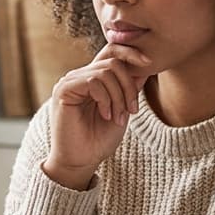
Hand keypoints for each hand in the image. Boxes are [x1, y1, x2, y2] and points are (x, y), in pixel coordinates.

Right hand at [42, 43, 151, 189]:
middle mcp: (80, 76)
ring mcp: (71, 81)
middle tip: (132, 111)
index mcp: (93, 79)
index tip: (150, 63)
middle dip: (129, 86)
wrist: (80, 162)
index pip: (111, 51)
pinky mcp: (63, 89)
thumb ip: (129, 89)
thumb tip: (144, 67)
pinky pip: (93, 81)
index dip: (131, 52)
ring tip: (118, 118)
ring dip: (119, 96)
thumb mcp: (122, 111)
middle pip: (114, 61)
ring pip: (106, 72)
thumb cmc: (98, 141)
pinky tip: (106, 115)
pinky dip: (106, 99)